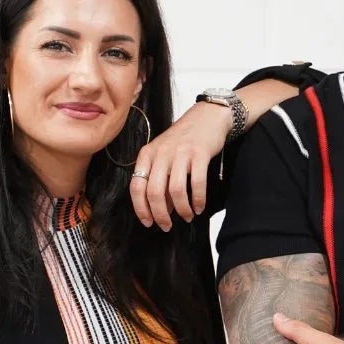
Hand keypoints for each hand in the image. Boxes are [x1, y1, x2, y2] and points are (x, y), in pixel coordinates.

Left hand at [130, 99, 233, 229]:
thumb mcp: (163, 155)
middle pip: (154, 192)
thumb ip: (159, 179)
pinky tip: (199, 207)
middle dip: (160, 214)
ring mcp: (180, 153)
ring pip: (175, 190)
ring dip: (181, 209)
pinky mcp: (199, 154)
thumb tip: (161, 209)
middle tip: (167, 226)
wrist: (207, 117)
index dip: (141, 209)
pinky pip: (197, 183)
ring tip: (187, 217)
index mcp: (147, 154)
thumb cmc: (184, 139)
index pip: (136, 186)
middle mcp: (161, 153)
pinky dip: (198, 200)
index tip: (148, 222)